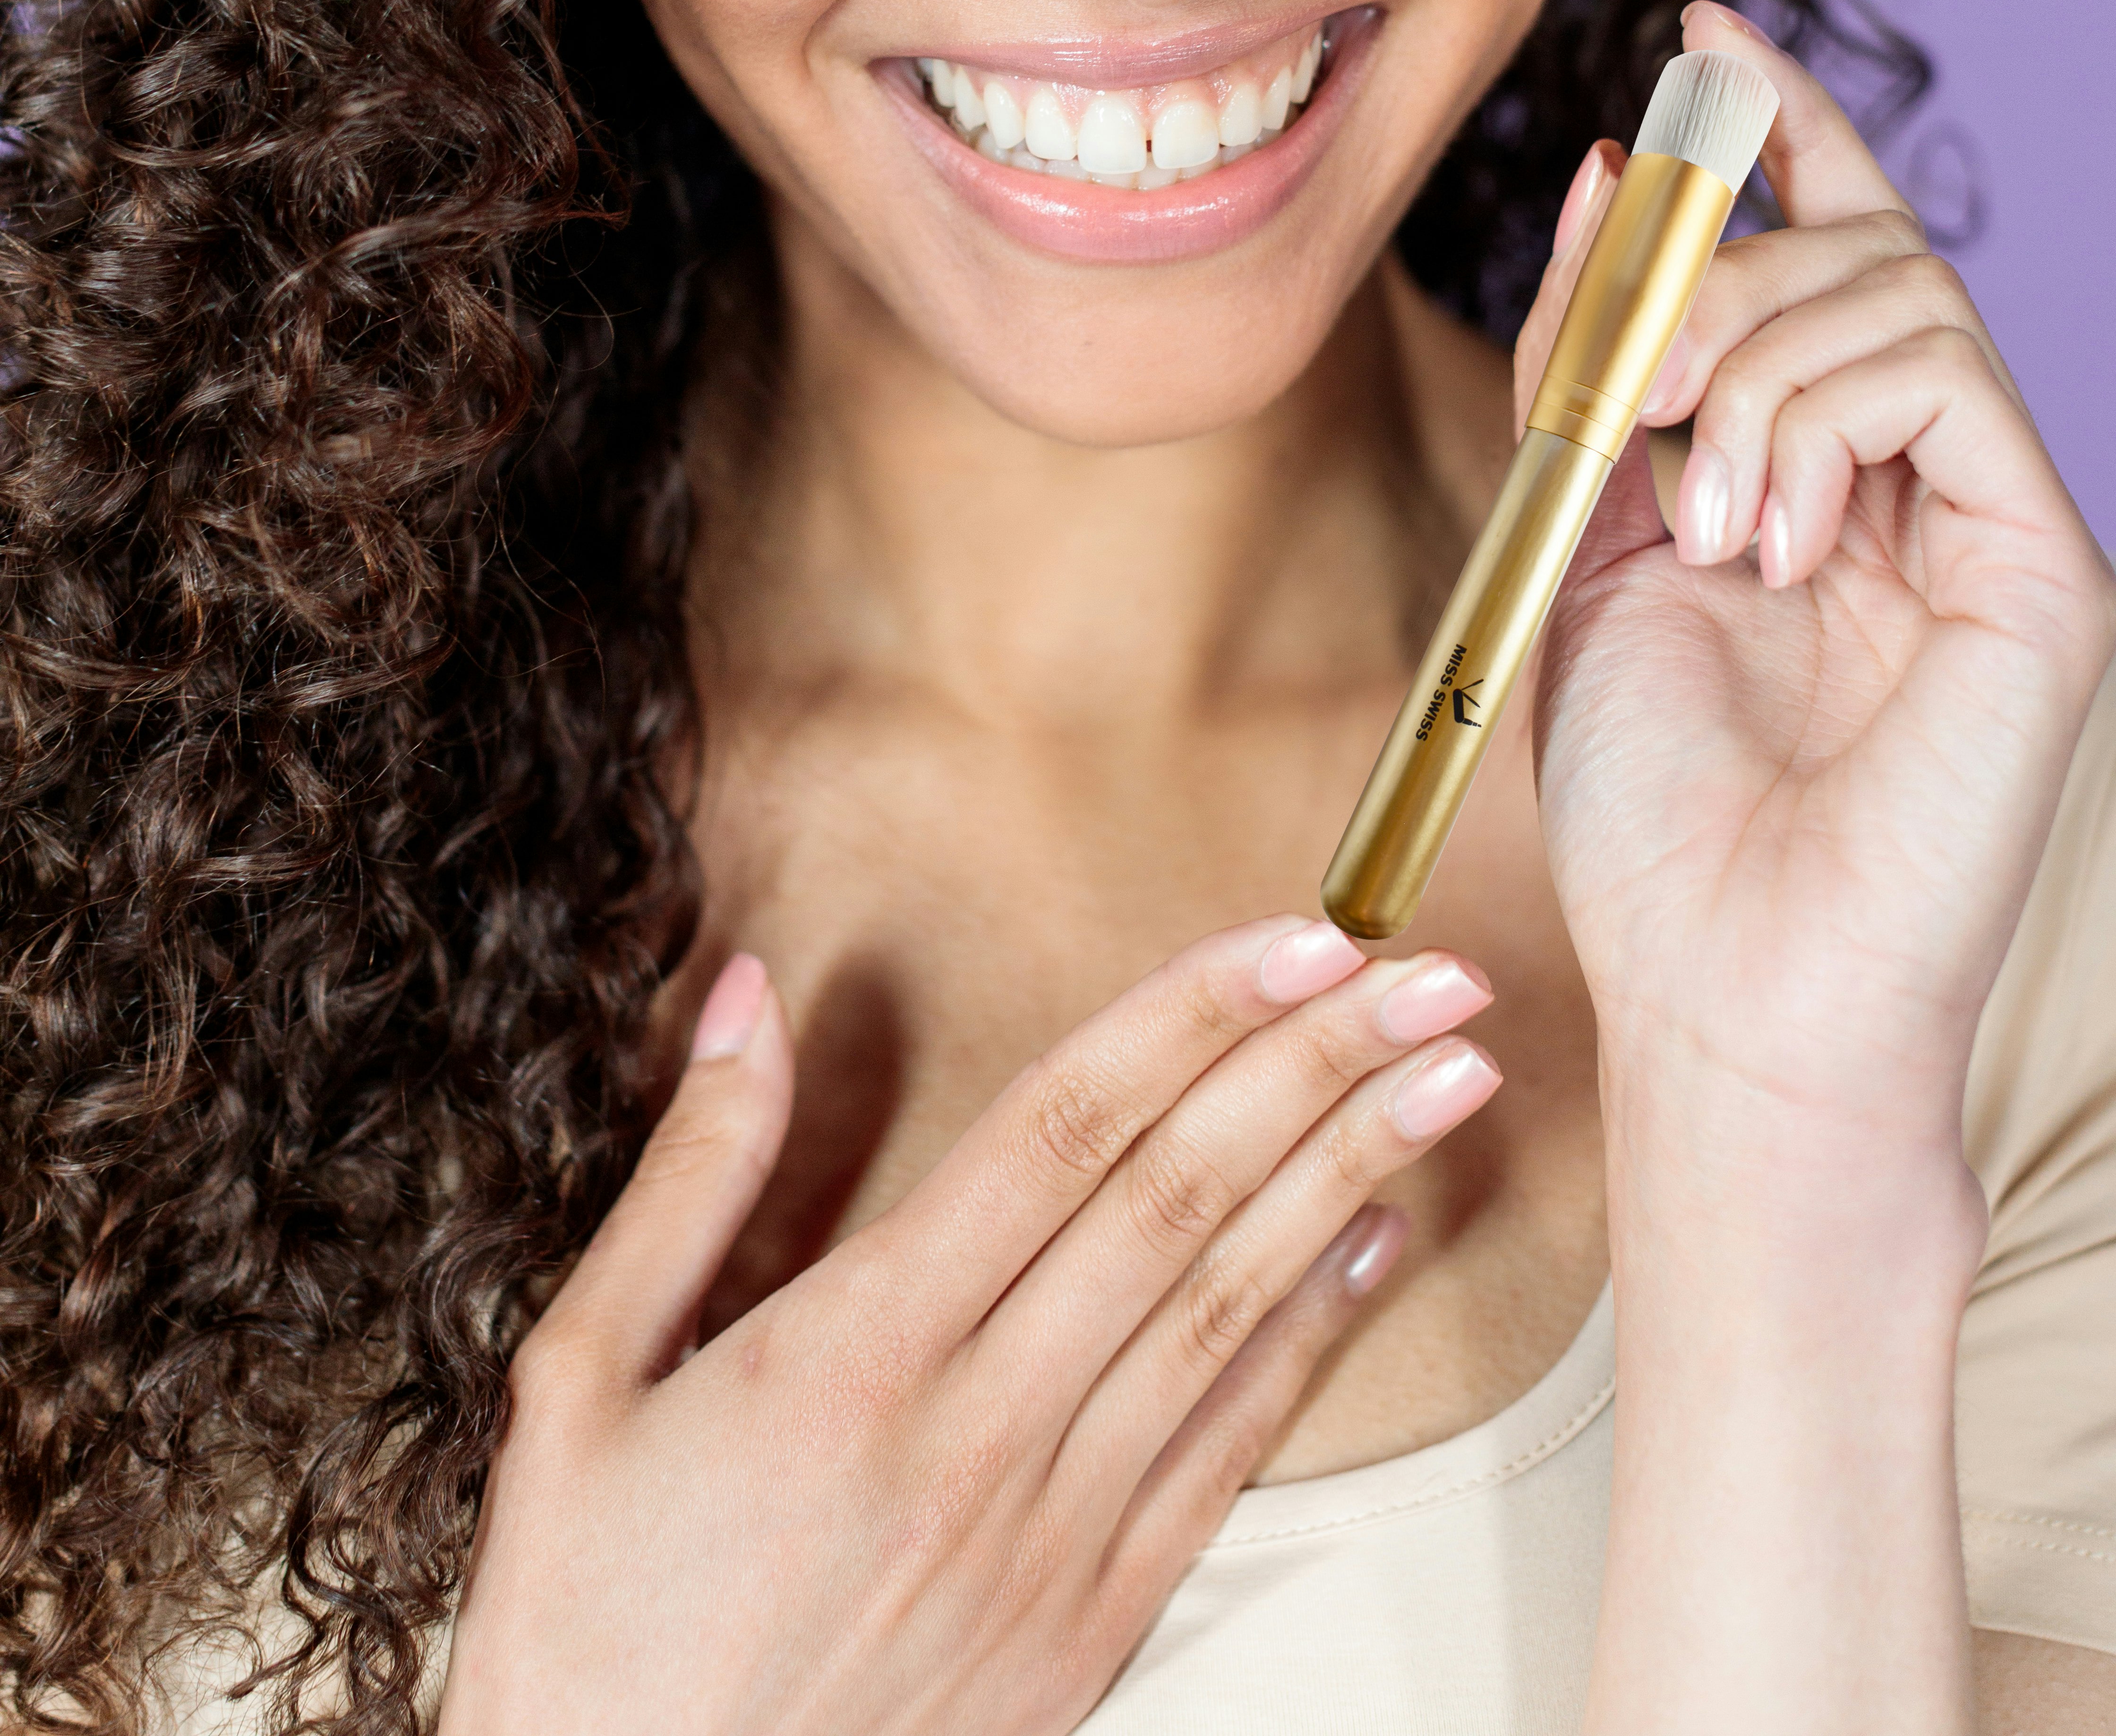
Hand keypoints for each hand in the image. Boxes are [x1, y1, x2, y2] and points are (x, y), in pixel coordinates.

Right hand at [439, 918, 1497, 1735]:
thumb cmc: (588, 1620)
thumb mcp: (582, 1379)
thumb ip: (689, 1176)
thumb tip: (750, 999)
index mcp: (854, 1353)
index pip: (1063, 1131)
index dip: (1189, 1019)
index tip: (1290, 940)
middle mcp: (974, 1433)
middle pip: (1178, 1201)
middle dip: (1317, 1066)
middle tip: (1423, 975)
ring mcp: (1045, 1536)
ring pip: (1228, 1309)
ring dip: (1349, 1175)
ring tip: (1446, 1079)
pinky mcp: (1086, 1625)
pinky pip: (1226, 1452)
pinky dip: (1314, 1338)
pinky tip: (1375, 1244)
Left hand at [1518, 2, 2115, 1170]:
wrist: (1721, 985)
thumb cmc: (1648, 800)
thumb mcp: (1573, 532)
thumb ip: (1594, 361)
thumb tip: (1613, 170)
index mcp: (1813, 465)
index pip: (1825, 244)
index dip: (1776, 126)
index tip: (1702, 30)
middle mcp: (1916, 477)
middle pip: (1855, 247)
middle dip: (1719, 272)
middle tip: (1632, 397)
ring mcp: (1989, 514)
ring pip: (1896, 292)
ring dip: (1754, 367)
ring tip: (1702, 515)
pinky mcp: (2044, 560)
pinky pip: (1943, 373)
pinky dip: (1823, 423)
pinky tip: (1774, 541)